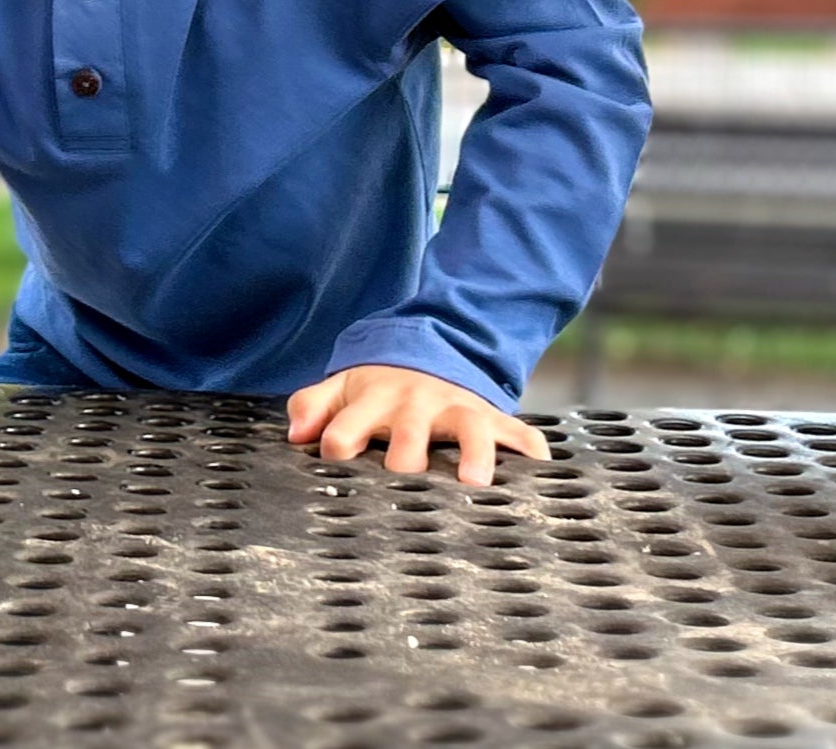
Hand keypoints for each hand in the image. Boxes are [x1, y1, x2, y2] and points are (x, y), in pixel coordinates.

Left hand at [286, 364, 550, 484]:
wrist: (431, 351)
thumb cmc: (377, 389)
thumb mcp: (340, 389)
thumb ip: (312, 408)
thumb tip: (296, 436)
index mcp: (373, 401)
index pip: (345, 429)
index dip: (337, 445)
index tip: (336, 463)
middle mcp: (416, 404)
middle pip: (408, 432)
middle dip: (406, 455)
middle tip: (406, 483)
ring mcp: (458, 408)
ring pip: (468, 429)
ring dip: (472, 451)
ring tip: (474, 482)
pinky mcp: (492, 417)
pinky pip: (519, 432)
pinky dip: (529, 450)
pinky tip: (539, 472)